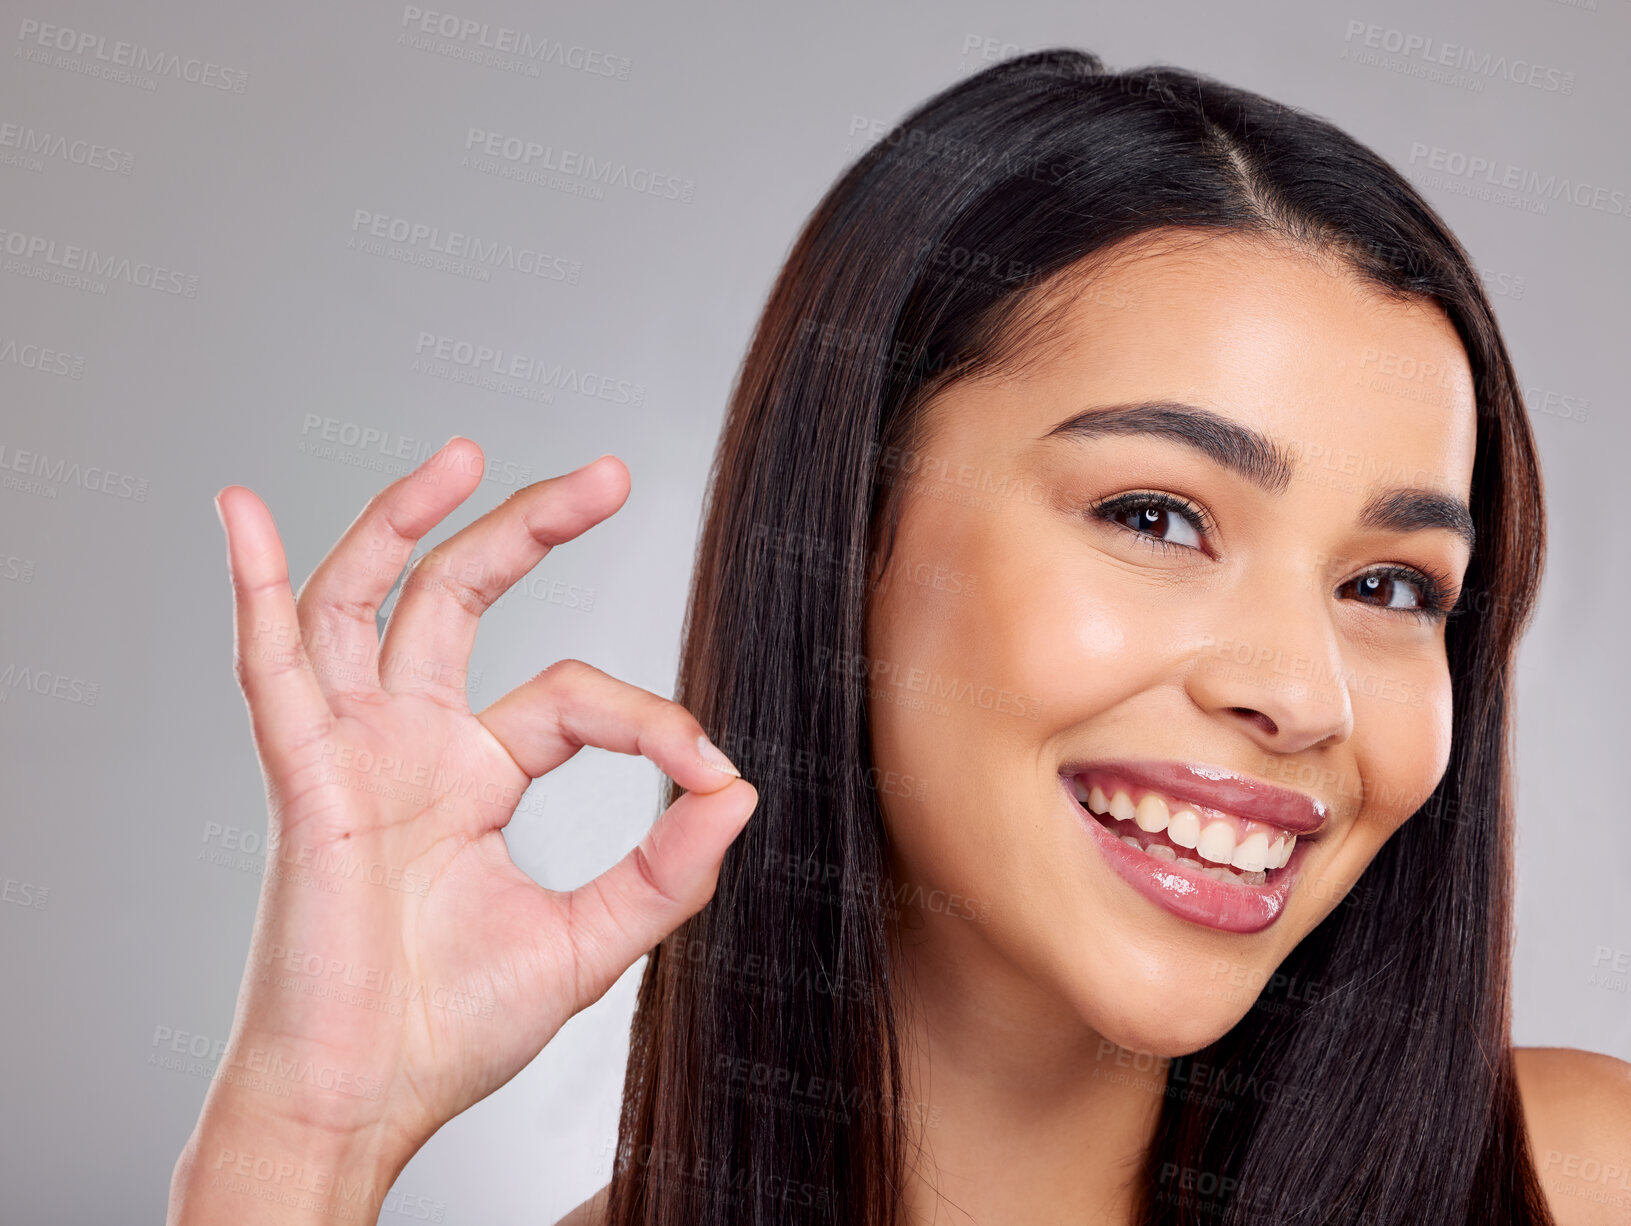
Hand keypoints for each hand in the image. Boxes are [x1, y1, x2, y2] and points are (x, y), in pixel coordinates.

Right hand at [171, 440, 754, 1220]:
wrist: (367, 1103)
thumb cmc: (454, 1028)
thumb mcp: (592, 939)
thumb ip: (669, 865)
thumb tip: (740, 784)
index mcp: (477, 774)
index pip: (574, 694)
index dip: (649, 718)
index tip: (708, 765)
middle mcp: (414, 744)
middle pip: (462, 599)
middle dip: (528, 528)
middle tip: (609, 477)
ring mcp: (356, 751)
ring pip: (369, 602)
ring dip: (404, 521)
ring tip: (462, 455)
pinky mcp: (307, 778)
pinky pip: (271, 668)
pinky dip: (257, 590)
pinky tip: (246, 518)